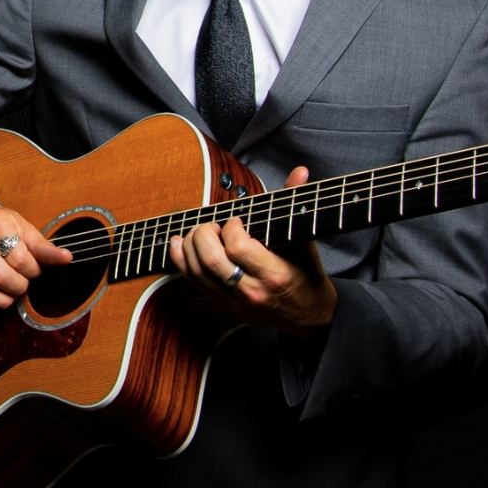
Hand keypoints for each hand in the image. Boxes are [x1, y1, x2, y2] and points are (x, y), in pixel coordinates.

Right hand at [0, 202, 71, 312]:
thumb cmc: (1, 224)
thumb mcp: (24, 228)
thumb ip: (44, 247)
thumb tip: (67, 259)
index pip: (18, 258)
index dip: (32, 270)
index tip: (35, 269)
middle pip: (0, 276)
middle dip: (18, 286)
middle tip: (24, 283)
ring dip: (3, 300)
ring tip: (11, 294)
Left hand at [168, 166, 337, 336]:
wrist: (308, 316)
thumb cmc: (306, 274)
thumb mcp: (304, 240)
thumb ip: (295, 202)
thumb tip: (300, 172)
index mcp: (273, 274)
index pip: (238, 247)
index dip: (231, 227)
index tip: (237, 221)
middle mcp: (250, 291)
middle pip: (211, 260)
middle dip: (204, 234)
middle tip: (213, 225)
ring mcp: (234, 302)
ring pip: (197, 271)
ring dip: (189, 244)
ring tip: (199, 231)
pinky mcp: (223, 306)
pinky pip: (193, 282)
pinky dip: (180, 260)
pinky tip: (179, 242)